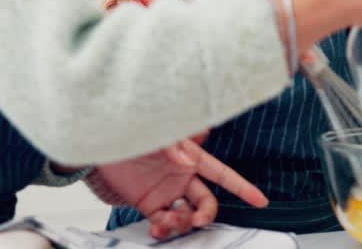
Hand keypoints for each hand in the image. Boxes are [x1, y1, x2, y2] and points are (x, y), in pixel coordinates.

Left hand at [87, 133, 267, 239]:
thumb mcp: (155, 137)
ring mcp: (168, 191)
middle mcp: (183, 177)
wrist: (102, 147)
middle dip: (207, 214)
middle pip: (207, 202)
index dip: (242, 187)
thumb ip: (172, 148)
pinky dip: (164, 228)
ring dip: (182, 222)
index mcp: (192, 158)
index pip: (222, 174)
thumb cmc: (133, 133)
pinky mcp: (150, 203)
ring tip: (168, 221)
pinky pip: (165, 221)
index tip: (259, 199)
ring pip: (187, 214)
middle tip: (199, 220)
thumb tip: (187, 163)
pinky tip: (158, 228)